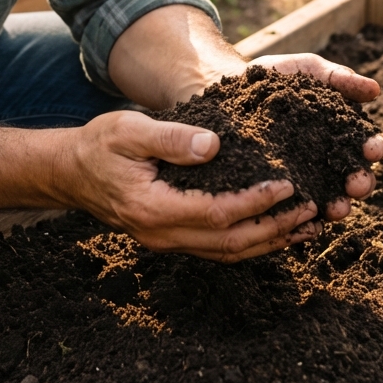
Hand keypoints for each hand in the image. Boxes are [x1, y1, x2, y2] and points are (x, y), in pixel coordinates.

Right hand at [57, 109, 320, 262]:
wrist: (70, 172)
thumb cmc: (99, 144)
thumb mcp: (129, 130)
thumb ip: (171, 138)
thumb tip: (215, 144)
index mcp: (153, 207)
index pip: (217, 212)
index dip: (256, 201)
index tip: (287, 184)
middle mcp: (162, 234)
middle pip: (230, 242)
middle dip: (275, 227)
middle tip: (312, 208)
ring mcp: (166, 241)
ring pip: (228, 252)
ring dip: (270, 240)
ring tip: (306, 223)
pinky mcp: (171, 237)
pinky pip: (218, 247)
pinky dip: (251, 240)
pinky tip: (274, 227)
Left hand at [248, 52, 382, 221]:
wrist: (231, 87)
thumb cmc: (275, 77)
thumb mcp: (306, 70)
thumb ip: (338, 78)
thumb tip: (376, 89)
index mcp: (341, 131)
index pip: (366, 143)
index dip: (373, 146)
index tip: (374, 147)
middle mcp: (329, 159)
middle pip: (354, 176)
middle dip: (361, 182)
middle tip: (357, 185)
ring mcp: (306, 176)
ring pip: (330, 197)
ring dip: (339, 205)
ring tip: (336, 208)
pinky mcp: (281, 188)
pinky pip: (297, 207)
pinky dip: (305, 215)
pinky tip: (306, 219)